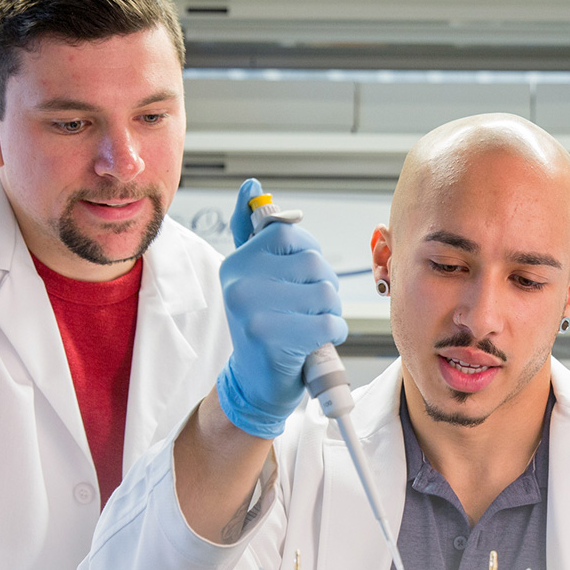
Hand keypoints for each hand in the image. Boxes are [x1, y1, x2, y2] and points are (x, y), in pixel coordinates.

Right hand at [216, 178, 347, 437]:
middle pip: (314, 264)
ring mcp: (252, 313)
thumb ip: (252, 231)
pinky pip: (329, 324)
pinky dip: (333, 334)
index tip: (301, 278)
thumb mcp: (254, 276)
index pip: (290, 236)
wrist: (255, 384)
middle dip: (323, 287)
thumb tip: (251, 186)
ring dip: (330, 313)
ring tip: (310, 326)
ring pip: (326, 294)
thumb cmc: (264, 326)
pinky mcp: (272, 341)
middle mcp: (238, 284)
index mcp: (236, 264)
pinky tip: (315, 342)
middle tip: (308, 309)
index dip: (309, 255)